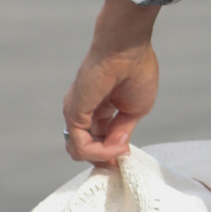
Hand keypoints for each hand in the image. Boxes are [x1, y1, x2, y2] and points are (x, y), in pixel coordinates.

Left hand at [62, 0, 160, 163]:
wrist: (127, 50)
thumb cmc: (137, 71)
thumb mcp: (135, 111)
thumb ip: (122, 132)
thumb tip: (117, 150)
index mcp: (101, 108)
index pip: (98, 139)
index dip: (110, 153)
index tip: (124, 157)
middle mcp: (84, 111)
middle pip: (85, 147)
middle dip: (103, 159)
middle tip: (119, 162)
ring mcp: (76, 112)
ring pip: (79, 150)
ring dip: (102, 157)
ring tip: (119, 153)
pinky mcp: (74, 113)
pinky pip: (81, 145)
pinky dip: (99, 152)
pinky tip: (115, 147)